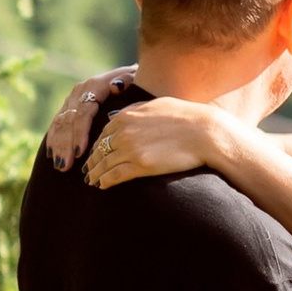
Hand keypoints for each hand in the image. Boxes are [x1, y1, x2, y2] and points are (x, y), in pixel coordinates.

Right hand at [45, 66, 132, 167]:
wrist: (130, 75)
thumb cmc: (136, 81)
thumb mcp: (135, 78)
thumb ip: (126, 81)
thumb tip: (115, 86)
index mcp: (95, 85)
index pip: (84, 112)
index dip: (80, 133)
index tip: (80, 153)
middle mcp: (80, 91)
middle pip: (69, 120)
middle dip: (66, 145)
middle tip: (65, 166)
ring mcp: (72, 98)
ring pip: (60, 123)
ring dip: (59, 145)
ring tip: (60, 166)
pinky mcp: (69, 105)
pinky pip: (57, 123)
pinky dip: (54, 139)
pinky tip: (52, 155)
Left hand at [84, 95, 230, 188]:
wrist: (204, 132)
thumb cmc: (185, 116)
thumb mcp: (156, 105)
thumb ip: (134, 110)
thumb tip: (119, 115)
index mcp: (126, 116)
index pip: (102, 133)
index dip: (96, 145)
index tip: (94, 153)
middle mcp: (124, 132)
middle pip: (99, 149)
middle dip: (92, 161)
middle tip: (87, 170)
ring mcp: (131, 149)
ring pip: (104, 164)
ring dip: (95, 173)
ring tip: (91, 181)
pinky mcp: (141, 166)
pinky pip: (115, 176)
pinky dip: (105, 181)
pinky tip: (101, 186)